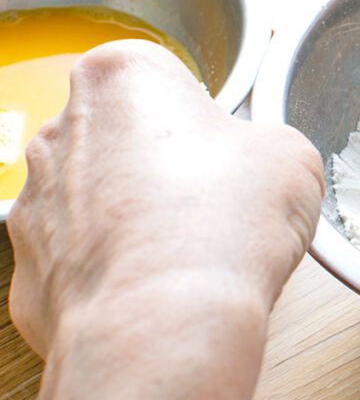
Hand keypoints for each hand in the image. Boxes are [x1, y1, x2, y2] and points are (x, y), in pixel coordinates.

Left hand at [7, 40, 323, 399]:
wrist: (166, 323)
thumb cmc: (218, 226)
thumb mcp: (291, 155)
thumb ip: (268, 142)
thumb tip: (263, 163)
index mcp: (120, 77)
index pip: (166, 77)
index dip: (207, 116)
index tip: (230, 149)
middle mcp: (61, 131)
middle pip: (126, 137)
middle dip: (168, 166)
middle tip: (218, 200)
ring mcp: (34, 205)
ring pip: (99, 201)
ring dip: (138, 218)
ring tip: (193, 252)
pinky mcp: (29, 275)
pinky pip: (84, 263)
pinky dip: (118, 274)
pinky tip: (160, 290)